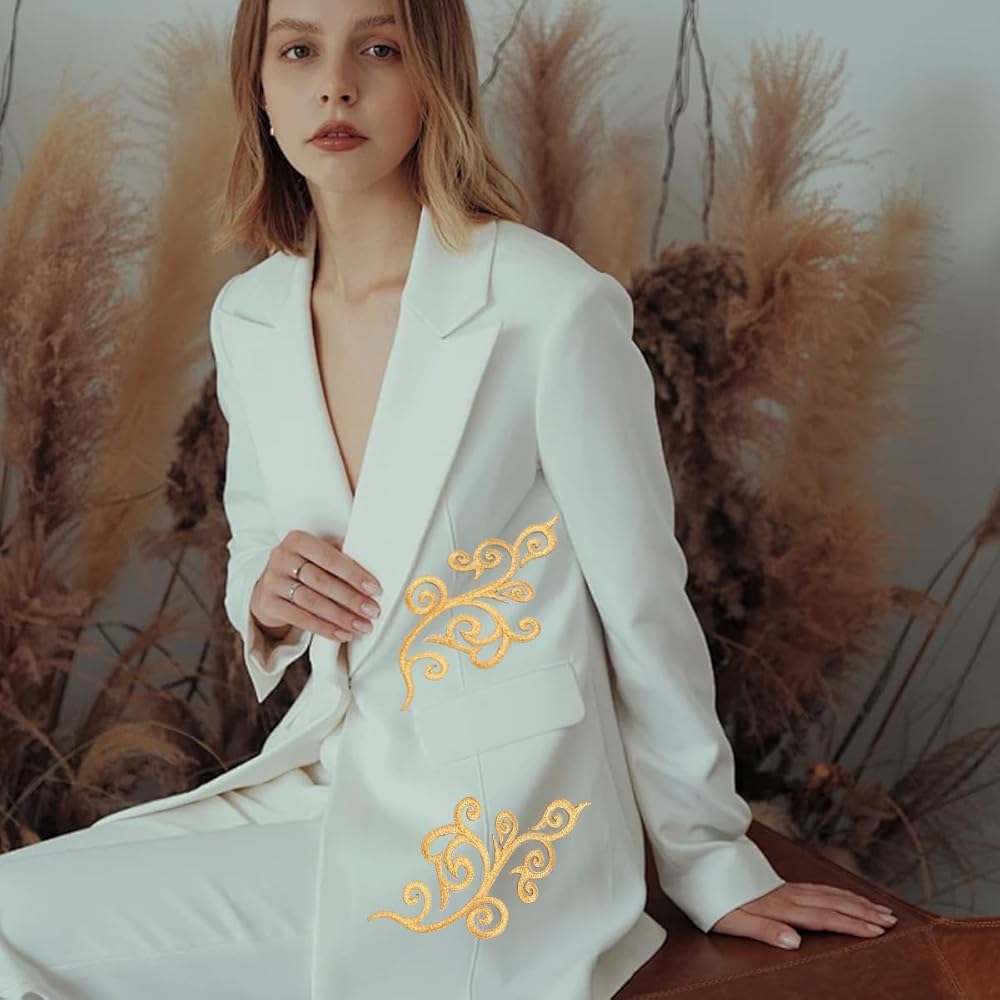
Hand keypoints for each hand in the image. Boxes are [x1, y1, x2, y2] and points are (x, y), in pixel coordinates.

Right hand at [249, 530, 381, 643]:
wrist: (268, 588)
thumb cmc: (301, 568)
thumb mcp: (316, 555)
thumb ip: (338, 556)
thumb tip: (371, 564)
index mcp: (298, 540)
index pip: (329, 556)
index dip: (353, 574)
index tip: (373, 588)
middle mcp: (281, 557)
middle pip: (321, 581)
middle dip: (351, 598)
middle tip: (371, 611)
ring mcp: (272, 581)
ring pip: (311, 601)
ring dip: (341, 616)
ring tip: (361, 625)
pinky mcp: (268, 604)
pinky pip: (300, 618)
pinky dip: (324, 628)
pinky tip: (341, 633)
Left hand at [710, 881, 897, 949]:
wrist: (694, 857)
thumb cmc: (710, 894)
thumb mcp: (730, 919)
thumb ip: (764, 930)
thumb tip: (795, 941)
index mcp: (778, 906)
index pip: (823, 918)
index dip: (851, 925)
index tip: (878, 931)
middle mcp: (785, 894)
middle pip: (832, 903)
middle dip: (863, 912)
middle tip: (891, 920)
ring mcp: (782, 886)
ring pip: (827, 892)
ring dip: (854, 900)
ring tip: (877, 907)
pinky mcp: (776, 882)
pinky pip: (815, 886)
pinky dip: (835, 890)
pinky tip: (841, 893)